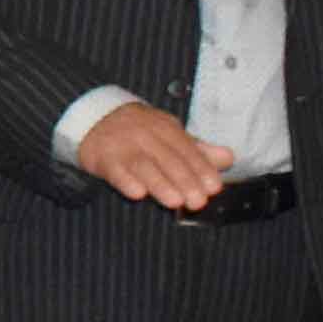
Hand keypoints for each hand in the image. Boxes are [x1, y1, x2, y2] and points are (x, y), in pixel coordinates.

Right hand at [73, 101, 232, 214]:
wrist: (93, 118)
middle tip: (198, 201)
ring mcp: (122, 146)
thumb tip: (228, 157)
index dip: (201, 168)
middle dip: (185, 180)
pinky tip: (137, 193)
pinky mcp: (102, 158)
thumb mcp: (169, 134)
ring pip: (143, 165)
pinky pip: (115, 170)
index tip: (213, 187)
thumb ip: (198, 149)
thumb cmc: (139, 132)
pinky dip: (126, 181)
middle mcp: (145, 134)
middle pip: (168, 159)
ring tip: (174, 202)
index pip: (187, 148)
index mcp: (165, 127)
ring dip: (159, 183)